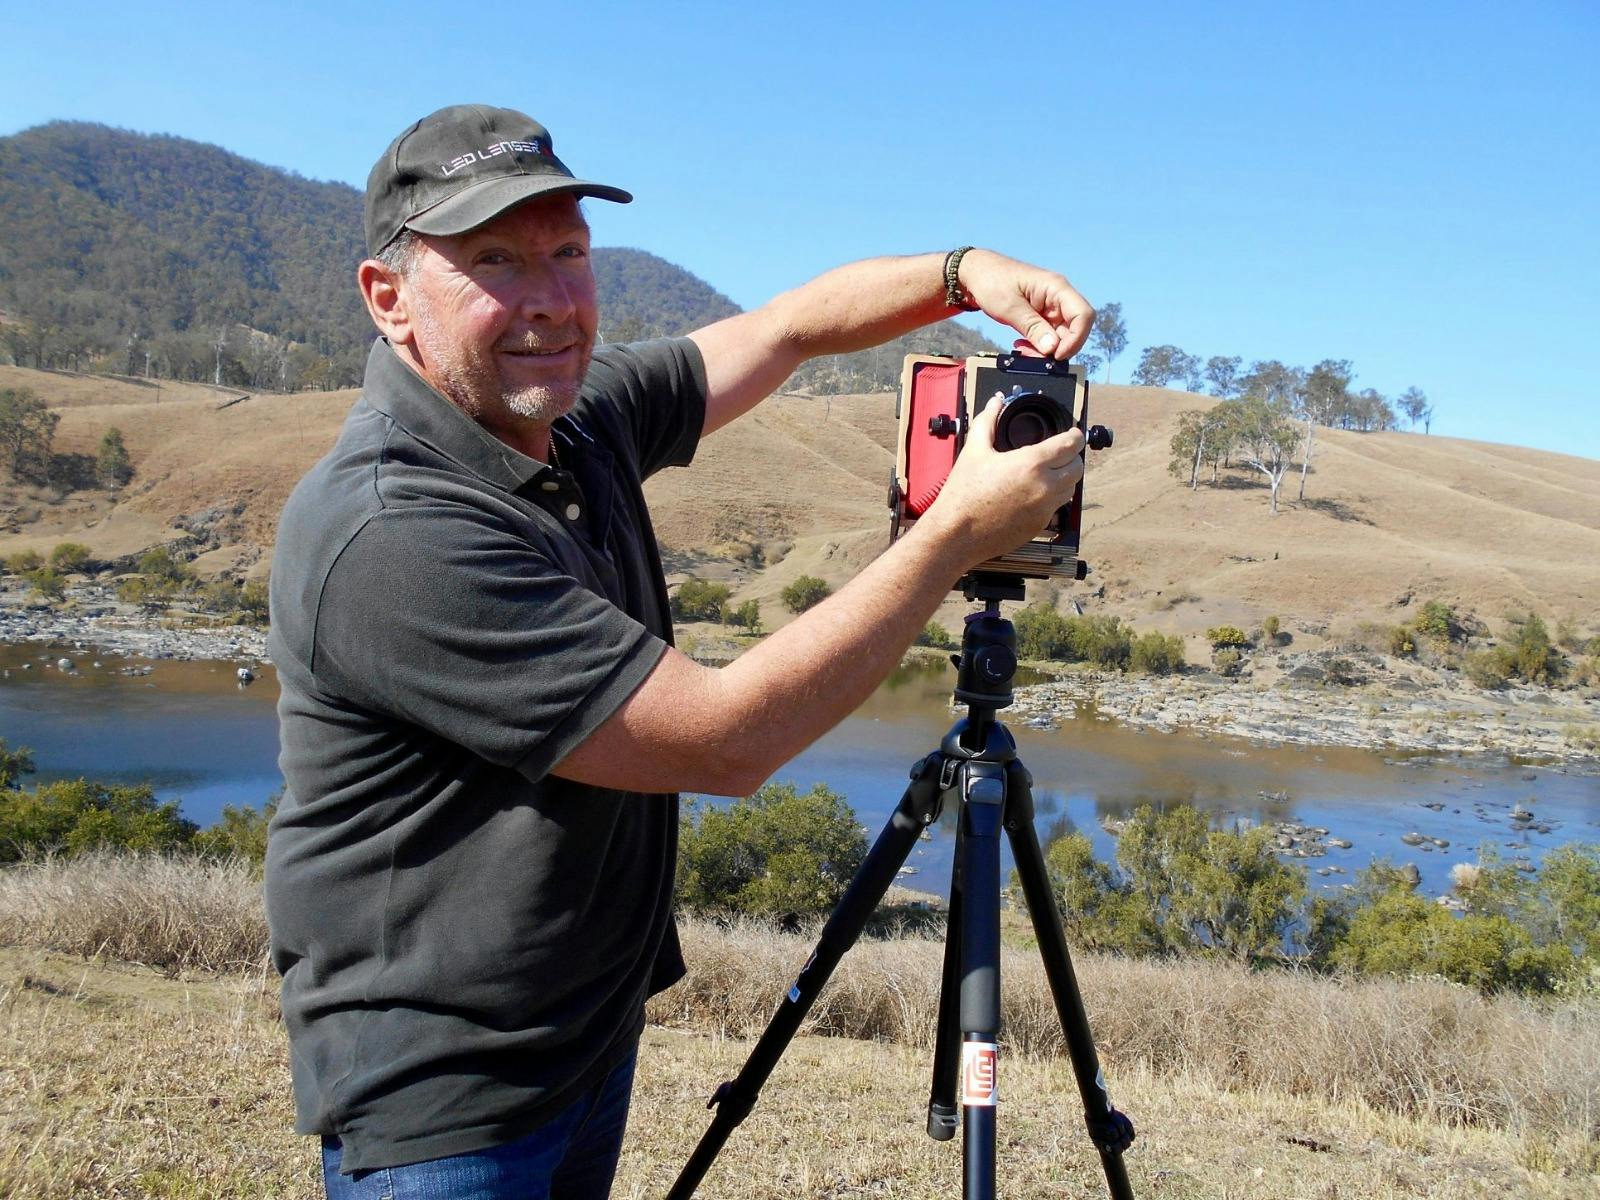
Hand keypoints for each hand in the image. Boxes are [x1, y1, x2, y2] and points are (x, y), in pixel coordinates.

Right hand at [918, 394, 1086, 567]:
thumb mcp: (974, 451)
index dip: (1075, 435)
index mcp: (1031, 463)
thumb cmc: (963, 494)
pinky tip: (1032, 494)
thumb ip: (988, 421)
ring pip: (1071, 489)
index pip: (1071, 444)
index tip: (1072, 433)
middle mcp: (1044, 487)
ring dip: (1064, 478)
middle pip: (1078, 467)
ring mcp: (1044, 509)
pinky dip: (1051, 498)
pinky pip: (1056, 508)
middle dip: (1072, 457)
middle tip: (1059, 452)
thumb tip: (995, 403)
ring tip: (1047, 473)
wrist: (956, 534)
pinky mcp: (1040, 525)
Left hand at [957, 250, 1094, 360]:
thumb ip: (1032, 328)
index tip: (1056, 354)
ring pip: (1061, 336)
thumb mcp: (1010, 308)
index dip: (1076, 338)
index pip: (1084, 315)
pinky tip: (1021, 345)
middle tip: (1032, 356)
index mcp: (1056, 287)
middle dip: (1057, 348)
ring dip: (1045, 349)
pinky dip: (1037, 345)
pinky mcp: (1042, 316)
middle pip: (1075, 329)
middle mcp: (1059, 297)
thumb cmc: (991, 281)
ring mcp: (1051, 307)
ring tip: (1022, 350)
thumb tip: (1053, 348)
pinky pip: (1048, 336)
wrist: (975, 273)